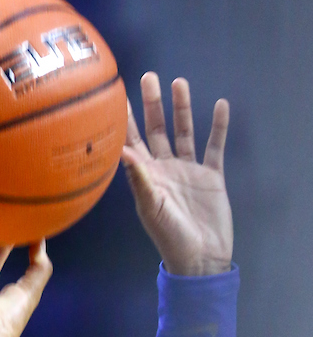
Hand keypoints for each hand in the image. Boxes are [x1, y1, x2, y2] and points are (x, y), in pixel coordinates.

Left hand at [122, 73, 232, 275]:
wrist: (200, 259)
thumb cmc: (170, 238)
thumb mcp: (152, 208)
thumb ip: (139, 179)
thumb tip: (123, 151)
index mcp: (146, 178)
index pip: (132, 143)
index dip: (125, 122)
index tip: (116, 97)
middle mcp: (165, 171)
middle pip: (157, 131)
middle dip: (152, 105)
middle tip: (148, 77)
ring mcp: (188, 172)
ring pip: (184, 133)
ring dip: (182, 109)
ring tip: (179, 82)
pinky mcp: (211, 177)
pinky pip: (215, 147)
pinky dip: (218, 127)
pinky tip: (220, 105)